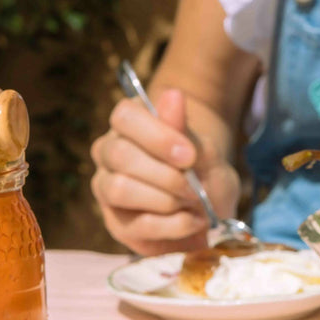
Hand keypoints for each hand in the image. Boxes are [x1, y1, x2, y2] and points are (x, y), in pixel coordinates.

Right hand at [90, 87, 240, 255]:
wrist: (213, 210)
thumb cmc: (204, 171)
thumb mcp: (204, 151)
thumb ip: (184, 128)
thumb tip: (173, 94)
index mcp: (129, 124)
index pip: (125, 117)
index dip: (157, 136)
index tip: (189, 155)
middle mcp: (109, 152)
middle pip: (119, 155)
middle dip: (164, 174)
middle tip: (194, 187)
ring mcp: (107, 187)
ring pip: (119, 189)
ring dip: (165, 199)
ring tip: (192, 203)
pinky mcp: (116, 223)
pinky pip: (137, 223)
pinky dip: (173, 225)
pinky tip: (193, 221)